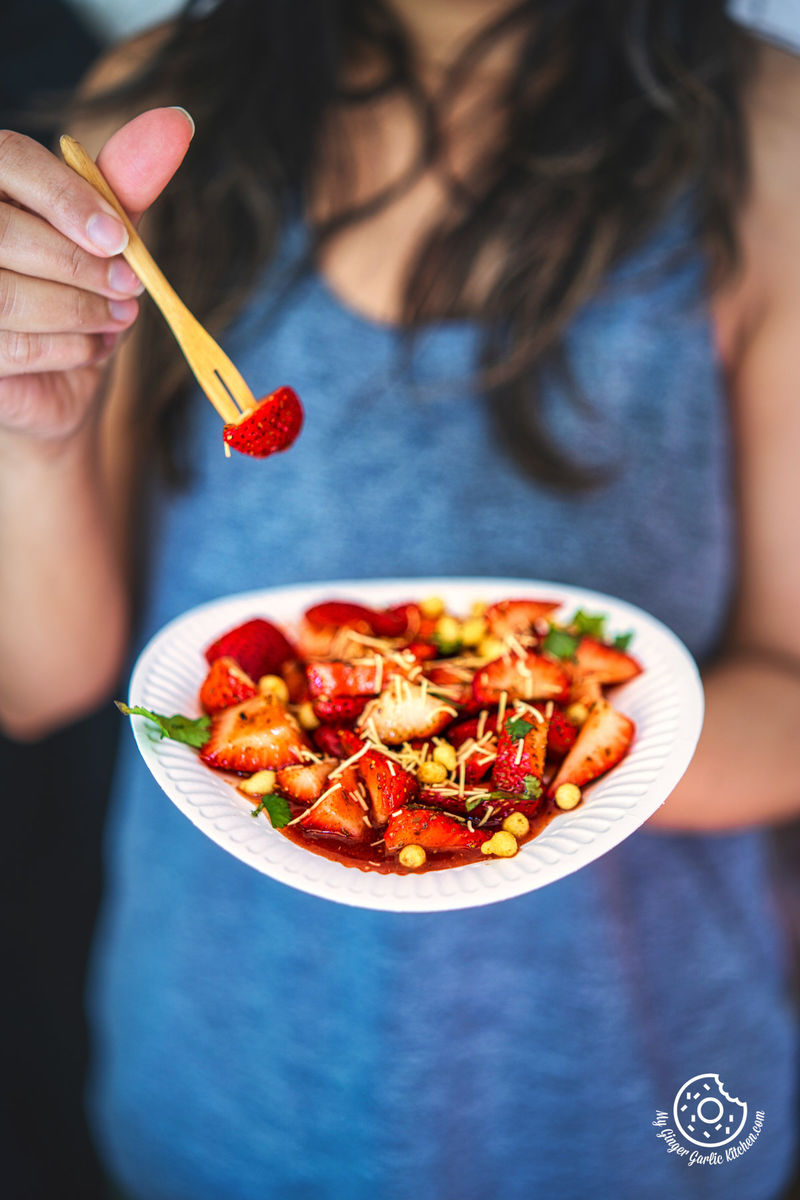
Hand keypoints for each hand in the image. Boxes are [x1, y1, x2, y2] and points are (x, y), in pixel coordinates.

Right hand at [0, 107, 193, 442]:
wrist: (57, 381)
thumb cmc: (75, 293)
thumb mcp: (106, 237)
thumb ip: (125, 184)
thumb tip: (175, 124)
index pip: (11, 159)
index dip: (65, 197)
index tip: (119, 237)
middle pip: (6, 232)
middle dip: (82, 266)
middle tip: (130, 287)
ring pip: (9, 297)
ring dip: (79, 312)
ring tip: (117, 319)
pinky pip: (12, 347)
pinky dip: (66, 349)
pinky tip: (90, 345)